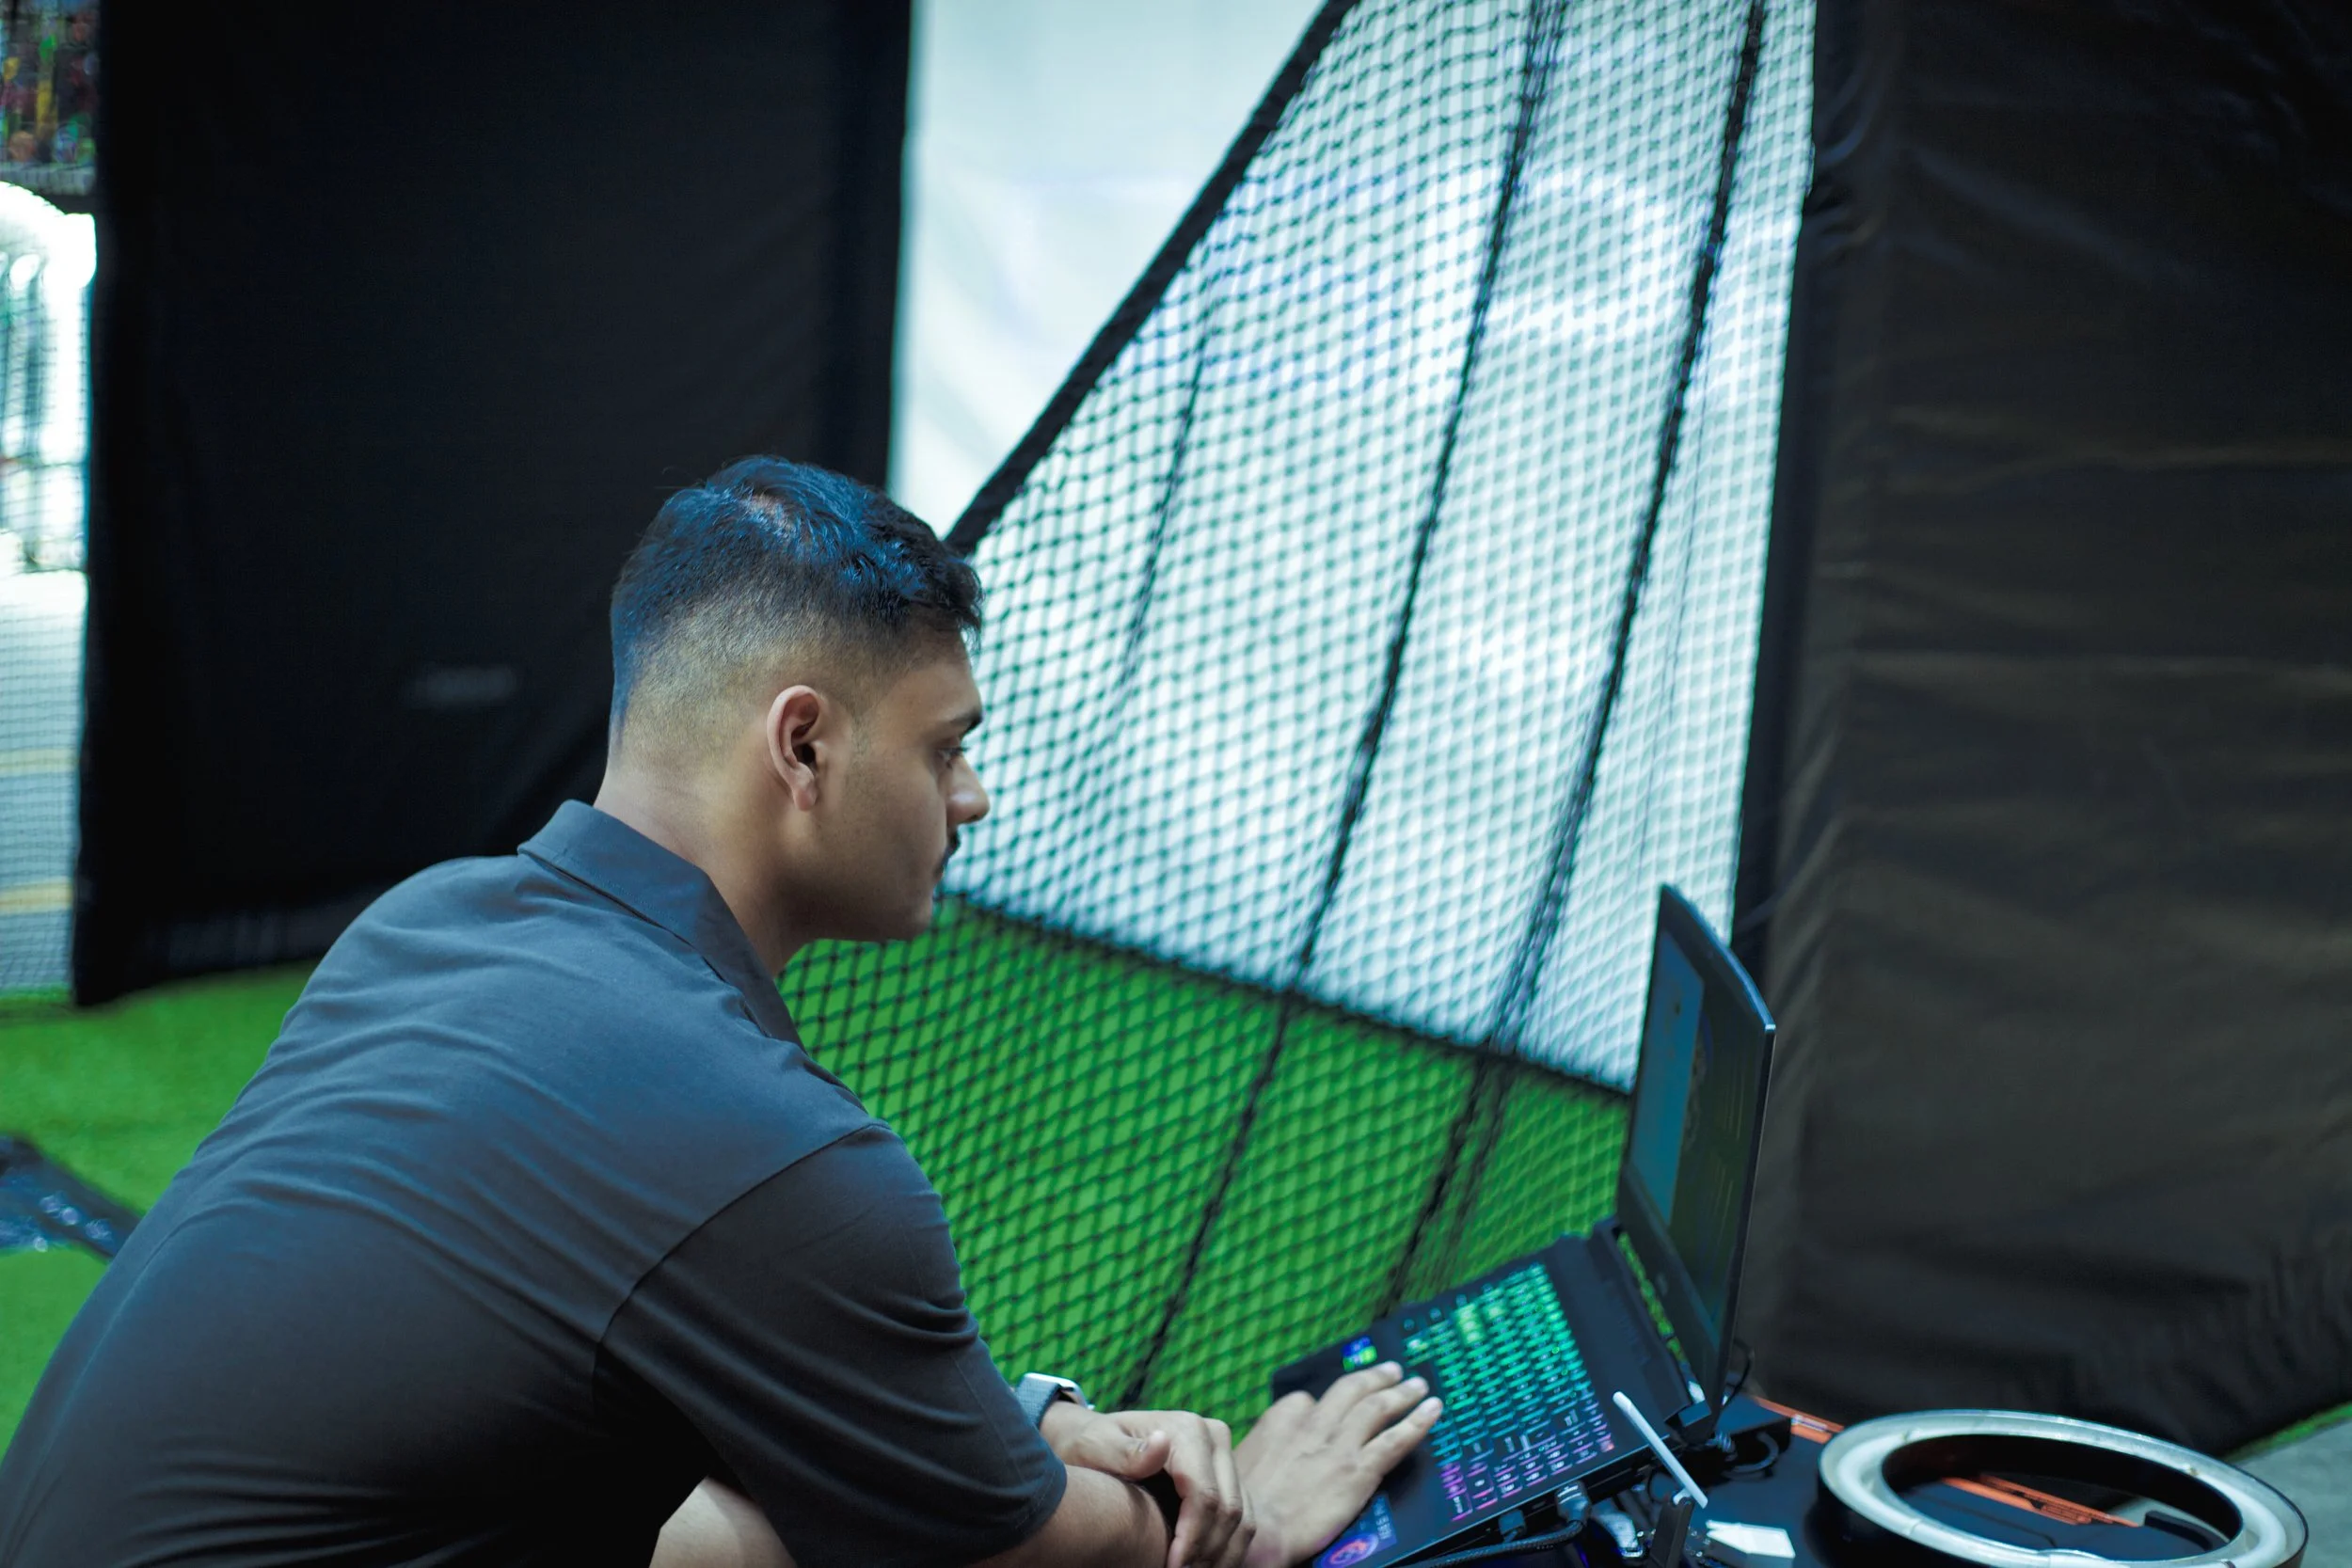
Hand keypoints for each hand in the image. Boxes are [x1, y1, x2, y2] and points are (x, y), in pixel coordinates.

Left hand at [1043, 1404, 1254, 1567]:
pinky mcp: (1230, 1476)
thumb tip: (1161, 1444)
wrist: (1100, 1441)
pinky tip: (1202, 1566)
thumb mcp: (1096, 1447)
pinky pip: (1243, 1519)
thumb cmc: (1091, 1446)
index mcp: (1187, 1430)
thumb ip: (1124, 1452)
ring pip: (1242, 1518)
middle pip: (1229, 1509)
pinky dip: (1227, 1549)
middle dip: (1206, 1552)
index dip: (1192, 1538)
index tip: (1172, 1567)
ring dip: (1221, 1555)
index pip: (1205, 1495)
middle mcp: (1215, 1438)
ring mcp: (1226, 1456)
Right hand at [1234, 1363, 1441, 1567]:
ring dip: (1401, 1393)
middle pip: (1350, 1391)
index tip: (1339, 1404)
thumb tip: (1268, 1450)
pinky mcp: (1359, 1470)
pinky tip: (1432, 1411)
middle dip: (1374, 1378)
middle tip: (1393, 1371)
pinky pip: (1396, 1440)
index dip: (1325, 1403)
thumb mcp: (1238, 1462)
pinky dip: (1418, 1422)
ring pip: (1377, 1408)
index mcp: (1281, 1420)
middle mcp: (1313, 1425)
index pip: (1308, 1401)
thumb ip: (1263, 1448)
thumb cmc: (1241, 1507)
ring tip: (1418, 1385)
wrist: (1257, 1532)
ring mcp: (1339, 1446)